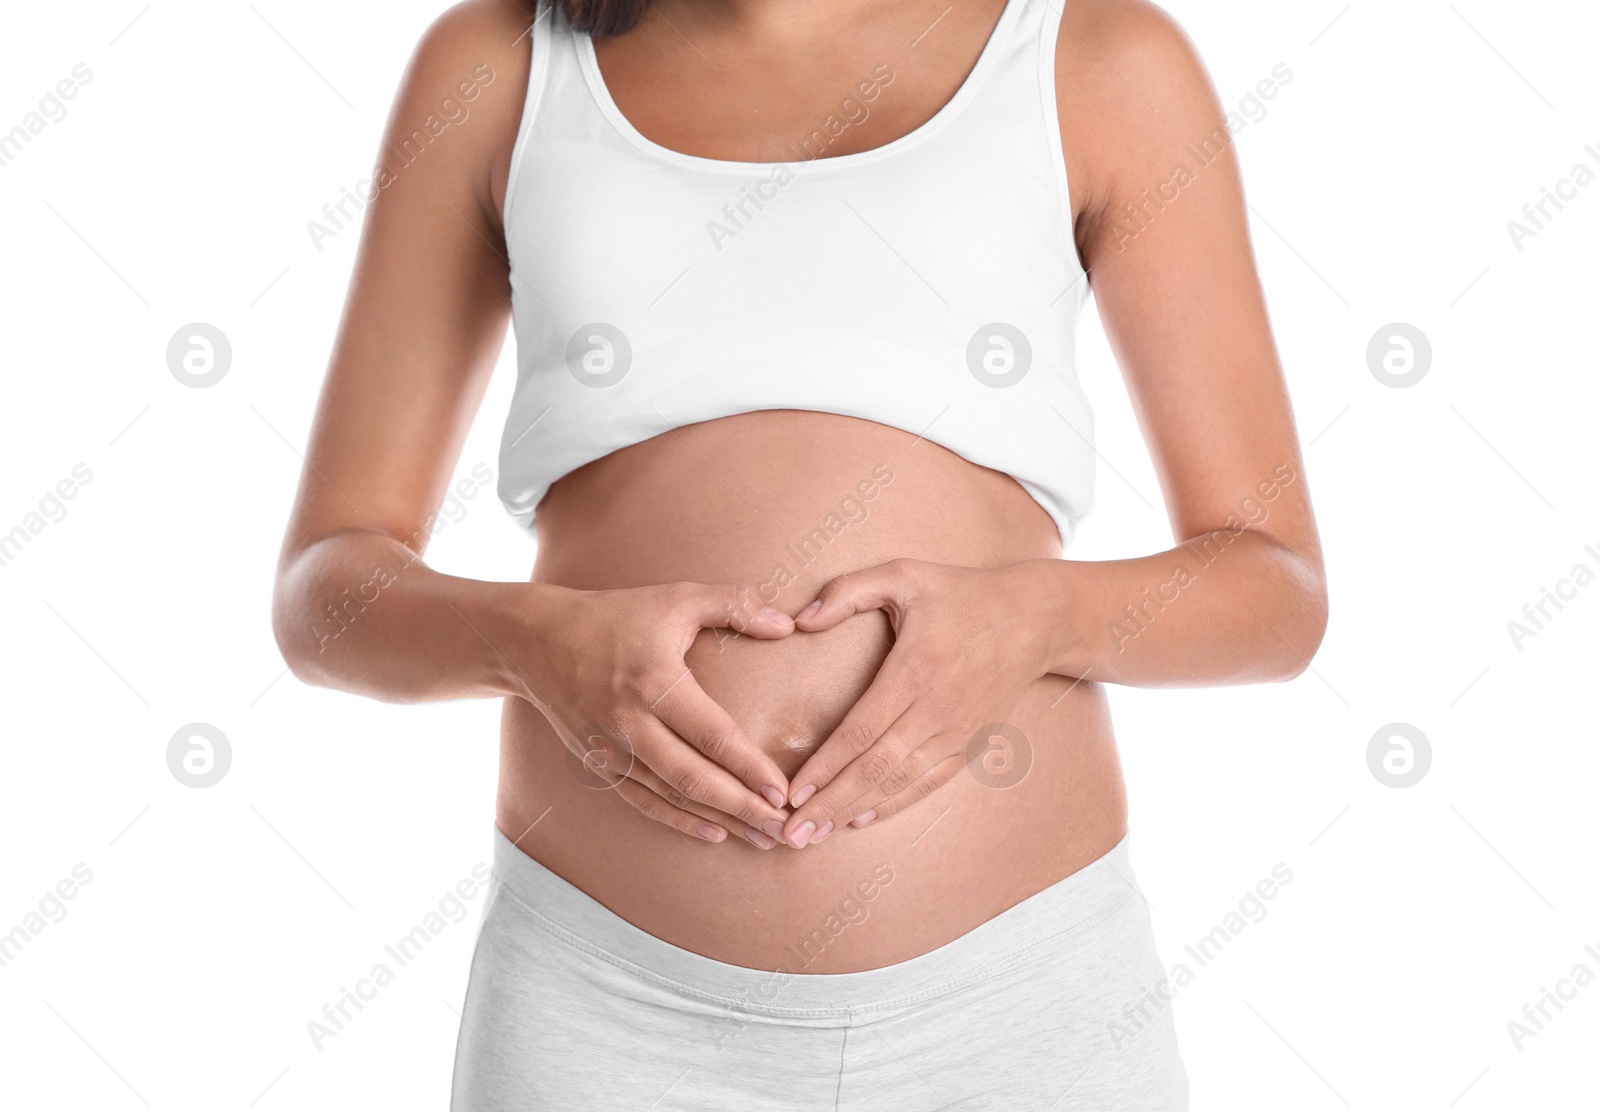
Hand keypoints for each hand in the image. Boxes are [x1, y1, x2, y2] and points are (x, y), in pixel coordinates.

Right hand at [521, 581, 797, 848]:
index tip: (782, 791)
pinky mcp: (598, 764)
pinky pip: (643, 801)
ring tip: (763, 838)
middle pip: (693, 777)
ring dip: (719, 820)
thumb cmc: (616, 616)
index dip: (749, 766)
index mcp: (654, 681)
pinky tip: (715, 833)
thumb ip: (733, 603)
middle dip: (742, 807)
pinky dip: (679, 821)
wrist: (536, 641)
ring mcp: (611, 748)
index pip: (711, 734)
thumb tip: (785, 624)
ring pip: (671, 796)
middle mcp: (630, 722)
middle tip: (783, 828)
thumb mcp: (676, 597)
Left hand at [779, 559, 1052, 846]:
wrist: (1035, 619)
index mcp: (915, 669)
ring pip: (899, 782)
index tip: (792, 792)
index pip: (860, 730)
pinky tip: (862, 818)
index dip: (824, 766)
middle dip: (830, 803)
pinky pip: (928, 783)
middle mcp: (937, 708)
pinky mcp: (970, 743)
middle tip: (793, 834)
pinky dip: (894, 804)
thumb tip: (800, 618)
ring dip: (855, 810)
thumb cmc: (961, 594)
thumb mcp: (904, 574)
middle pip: (875, 767)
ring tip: (817, 836)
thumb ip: (848, 590)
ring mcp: (956, 731)